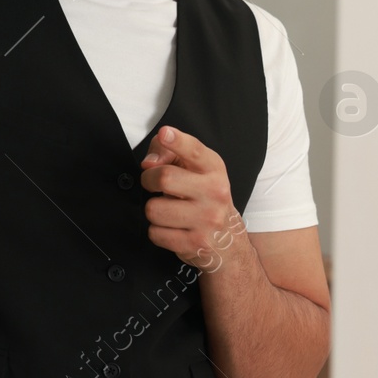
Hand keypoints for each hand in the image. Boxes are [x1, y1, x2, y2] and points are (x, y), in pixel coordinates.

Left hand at [141, 126, 243, 270]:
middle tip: (154, 184)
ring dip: (155, 210)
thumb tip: (148, 163)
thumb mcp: (193, 170)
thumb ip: (167, 154)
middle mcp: (215, 193)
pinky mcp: (196, 243)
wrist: (229, 243)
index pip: (194, 151)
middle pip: (164, 178)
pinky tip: (174, 229)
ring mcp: (207, 220)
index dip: (177, 141)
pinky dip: (158, 232)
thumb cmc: (204, 199)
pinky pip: (155, 233)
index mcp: (214, 170)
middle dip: (149, 180)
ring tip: (170, 211)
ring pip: (154, 209)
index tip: (165, 133)